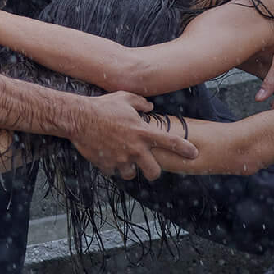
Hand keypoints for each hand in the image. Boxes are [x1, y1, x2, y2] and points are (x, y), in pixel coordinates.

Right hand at [70, 92, 197, 180]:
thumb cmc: (103, 106)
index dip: (185, 150)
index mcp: (143, 132)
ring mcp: (120, 159)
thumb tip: (150, 106)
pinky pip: (113, 172)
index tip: (194, 154)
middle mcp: (135, 149)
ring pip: (131, 175)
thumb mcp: (124, 98)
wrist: (79, 118)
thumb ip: (140, 102)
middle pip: (154, 172)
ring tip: (124, 160)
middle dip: (153, 172)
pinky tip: (107, 157)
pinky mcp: (106, 165)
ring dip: (129, 169)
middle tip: (149, 167)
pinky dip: (112, 167)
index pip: (171, 143)